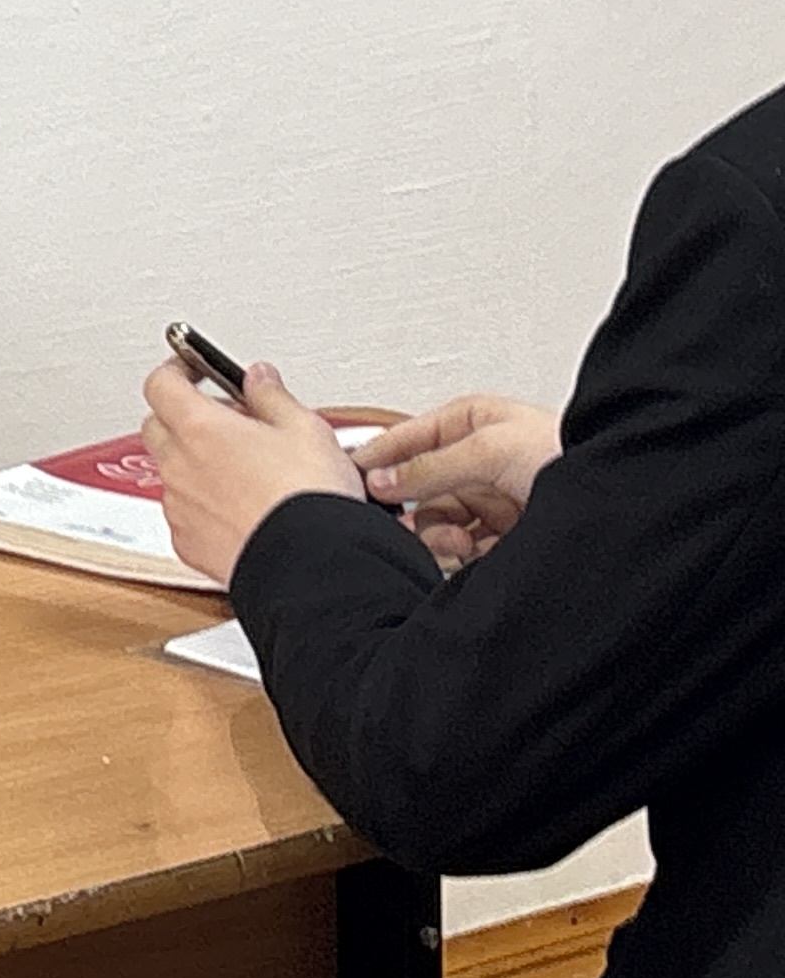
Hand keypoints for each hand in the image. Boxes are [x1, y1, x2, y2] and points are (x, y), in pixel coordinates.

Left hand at [139, 356, 368, 584]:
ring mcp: (179, 507)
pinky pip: (183, 514)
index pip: (161, 383)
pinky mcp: (187, 543)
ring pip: (171, 472)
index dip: (177, 370)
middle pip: (158, 425)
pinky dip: (202, 505)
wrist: (314, 565)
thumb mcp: (307, 428)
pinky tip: (240, 509)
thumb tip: (258, 378)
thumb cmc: (310, 500)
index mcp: (200, 427)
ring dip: (194, 463)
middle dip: (184, 416)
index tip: (196, 369)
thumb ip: (272, 395)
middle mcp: (179, 465)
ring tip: (243, 470)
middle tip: (228, 420)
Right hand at [357, 393, 564, 570]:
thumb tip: (380, 478)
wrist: (628, 501)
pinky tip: (473, 552)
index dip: (378, 455)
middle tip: (414, 519)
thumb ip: (427, 465)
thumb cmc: (574, 456)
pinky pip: (462, 547)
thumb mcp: (489, 449)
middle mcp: (479, 460)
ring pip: (437, 520)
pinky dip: (461, 554)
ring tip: (459, 542)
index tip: (349, 477)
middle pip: (418, 486)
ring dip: (441, 534)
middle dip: (416, 507)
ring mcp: (492, 499)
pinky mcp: (505, 536)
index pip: (408, 435)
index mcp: (472, 423)